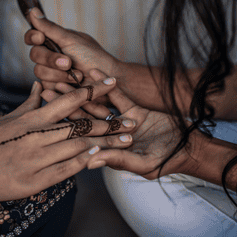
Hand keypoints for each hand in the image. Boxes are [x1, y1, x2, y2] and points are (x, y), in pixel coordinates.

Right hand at [0, 78, 135, 202]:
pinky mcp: (33, 180)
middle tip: (132, 122)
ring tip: (126, 141)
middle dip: (109, 124)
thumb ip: (29, 104)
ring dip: (104, 143)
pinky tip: (99, 157)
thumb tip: (39, 85)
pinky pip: (64, 170)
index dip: (93, 90)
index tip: (113, 81)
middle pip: (80, 125)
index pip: (68, 99)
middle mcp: (36, 136)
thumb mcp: (7, 119)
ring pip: (76, 147)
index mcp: (32, 119)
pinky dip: (82, 163)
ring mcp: (36, 159)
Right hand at [23, 7, 119, 117]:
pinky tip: (73, 84)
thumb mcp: (72, 40)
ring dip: (60, 74)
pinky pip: (46, 86)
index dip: (33, 37)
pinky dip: (61, 84)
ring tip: (78, 75)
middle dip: (52, 59)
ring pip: (39, 71)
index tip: (41, 38)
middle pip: (35, 55)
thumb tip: (34, 11)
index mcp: (53, 41)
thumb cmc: (94, 57)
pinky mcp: (53, 88)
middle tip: (68, 62)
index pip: (32, 37)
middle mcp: (49, 56)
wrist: (107, 79)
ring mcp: (50, 72)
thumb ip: (51, 28)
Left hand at [62, 69, 212, 179]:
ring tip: (63, 77)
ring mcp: (122, 122)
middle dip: (66, 106)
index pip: (82, 139)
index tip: (47, 116)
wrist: (191, 147)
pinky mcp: (134, 110)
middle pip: (83, 119)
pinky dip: (106, 84)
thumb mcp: (143, 164)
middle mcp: (111, 136)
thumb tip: (91, 160)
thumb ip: (119, 160)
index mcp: (109, 151)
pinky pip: (117, 96)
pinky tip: (93, 72)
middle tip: (46, 90)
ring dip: (80, 92)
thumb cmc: (168, 161)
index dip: (65, 126)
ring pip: (97, 106)